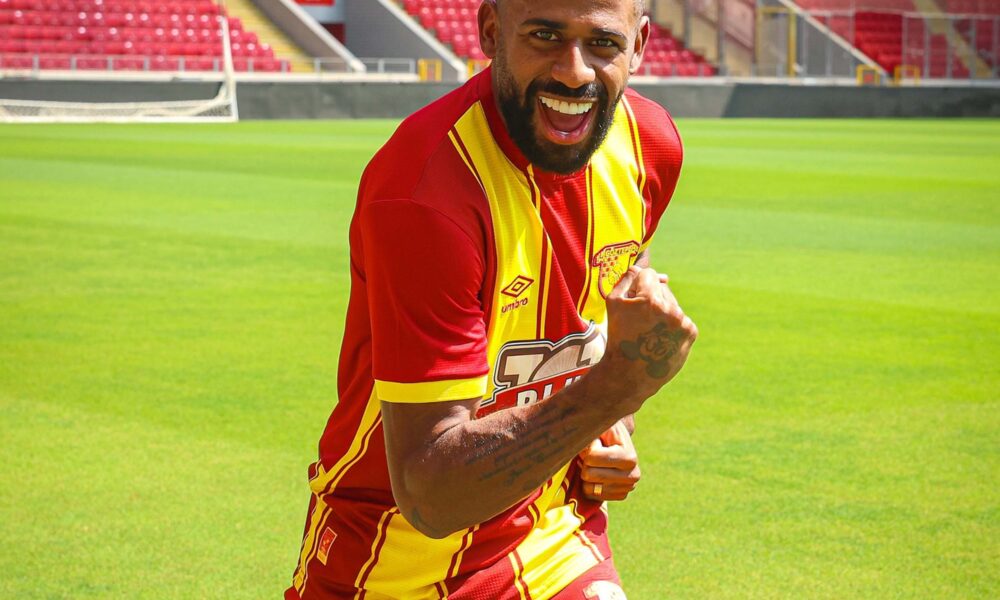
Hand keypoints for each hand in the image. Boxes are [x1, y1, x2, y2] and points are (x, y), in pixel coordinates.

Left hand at [579, 420, 639, 501]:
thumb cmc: (606, 431)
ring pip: (588, 487)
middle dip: (585, 462)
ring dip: (586, 473)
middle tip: (594, 455)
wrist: (617, 442)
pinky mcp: (620, 496)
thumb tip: (581, 447)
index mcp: (630, 457)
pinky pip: (591, 495)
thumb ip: (591, 433)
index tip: (597, 442)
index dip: (588, 447)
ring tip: (596, 464)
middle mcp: (633, 475)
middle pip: (589, 474)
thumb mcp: (601, 425)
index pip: (592, 457)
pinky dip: (589, 484)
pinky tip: (597, 474)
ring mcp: (627, 488)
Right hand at [599, 266, 697, 411]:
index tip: (633, 300)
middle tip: (638, 320)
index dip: (638, 285)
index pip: (649, 275)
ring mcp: (683, 322)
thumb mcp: (613, 304)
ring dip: (662, 311)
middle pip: (662, 287)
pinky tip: (658, 338)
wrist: (630, 375)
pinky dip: (671, 325)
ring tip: (648, 332)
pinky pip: (680, 319)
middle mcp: (670, 309)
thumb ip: (626, 279)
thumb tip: (640, 268)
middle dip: (651, 297)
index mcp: (650, 299)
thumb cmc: (618, 338)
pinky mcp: (691, 333)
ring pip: (672, 303)